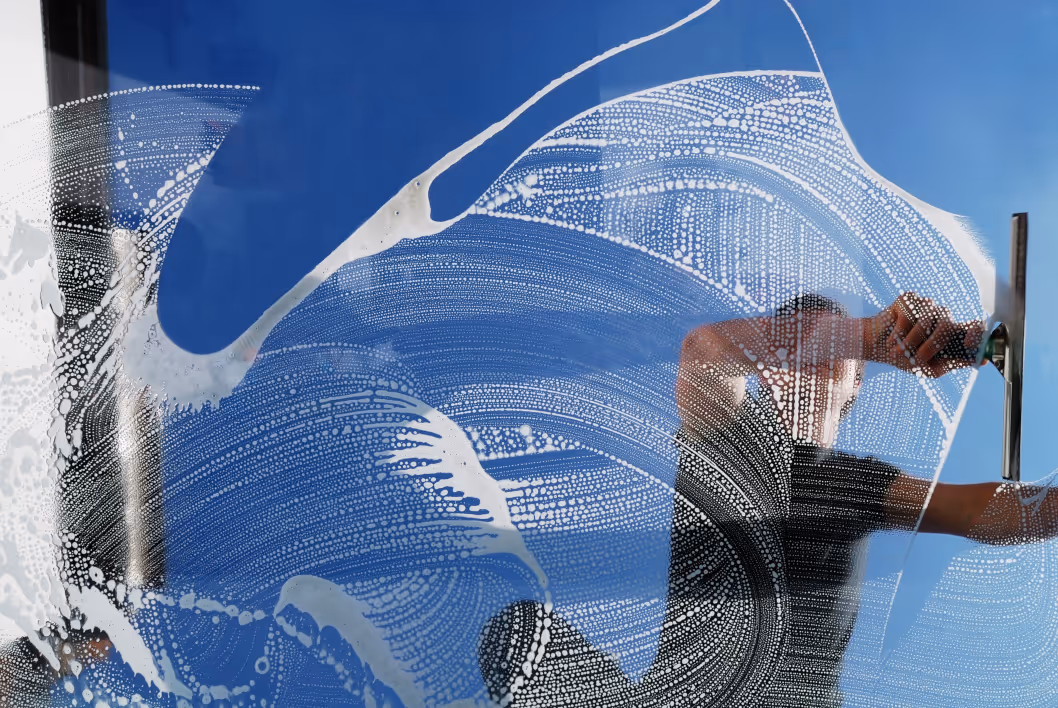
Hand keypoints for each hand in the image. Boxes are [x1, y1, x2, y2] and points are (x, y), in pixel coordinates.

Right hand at [868, 292, 984, 377]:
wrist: (876, 348)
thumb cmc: (905, 358)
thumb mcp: (930, 368)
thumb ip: (953, 363)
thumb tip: (983, 361)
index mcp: (952, 333)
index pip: (974, 326)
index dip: (976, 333)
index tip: (968, 343)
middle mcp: (942, 317)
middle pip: (948, 325)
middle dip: (932, 346)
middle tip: (917, 359)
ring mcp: (925, 306)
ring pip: (926, 320)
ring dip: (910, 341)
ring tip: (899, 351)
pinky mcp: (909, 300)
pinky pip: (908, 315)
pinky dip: (898, 332)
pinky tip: (891, 339)